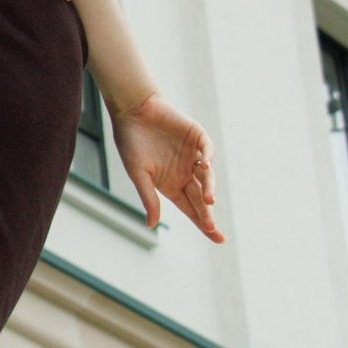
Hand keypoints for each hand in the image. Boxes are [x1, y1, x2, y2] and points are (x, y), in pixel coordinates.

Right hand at [108, 98, 224, 243]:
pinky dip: (207, 159)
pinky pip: (207, 151)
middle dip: (208, 214)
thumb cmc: (131, 142)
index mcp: (171, 186)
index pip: (191, 209)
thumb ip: (148, 198)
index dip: (203, 223)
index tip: (217, 237)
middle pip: (201, 198)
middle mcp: (185, 174)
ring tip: (208, 201)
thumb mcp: (138, 174)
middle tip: (213, 229)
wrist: (133, 110)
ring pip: (207, 178)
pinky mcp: (197, 137)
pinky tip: (202, 166)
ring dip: (209, 189)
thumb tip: (152, 225)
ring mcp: (192, 156)